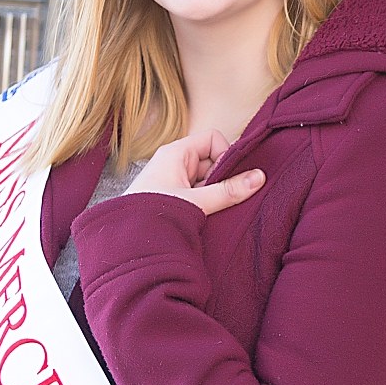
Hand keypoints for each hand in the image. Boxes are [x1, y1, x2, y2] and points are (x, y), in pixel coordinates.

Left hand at [124, 129, 264, 214]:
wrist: (126, 245)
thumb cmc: (152, 216)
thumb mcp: (195, 202)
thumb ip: (228, 191)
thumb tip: (259, 177)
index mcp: (175, 153)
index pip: (212, 139)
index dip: (225, 155)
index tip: (227, 179)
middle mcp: (174, 162)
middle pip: (212, 159)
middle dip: (222, 179)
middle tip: (220, 199)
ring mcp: (174, 179)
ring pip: (207, 179)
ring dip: (214, 194)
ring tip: (209, 211)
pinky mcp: (174, 196)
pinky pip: (199, 192)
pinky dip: (207, 203)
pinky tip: (205, 218)